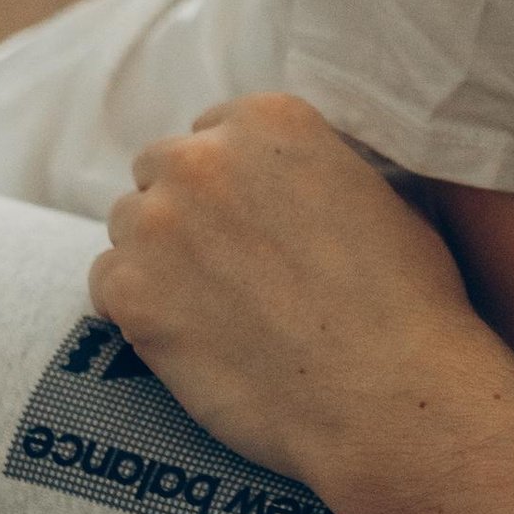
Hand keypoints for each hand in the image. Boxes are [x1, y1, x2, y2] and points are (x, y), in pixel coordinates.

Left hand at [90, 94, 496, 513]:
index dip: (232, 183)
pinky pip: (107, 283)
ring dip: (158, 257)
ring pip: (128, 226)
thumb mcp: (377, 193)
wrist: (389, 393)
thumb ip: (310, 168)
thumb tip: (278, 184)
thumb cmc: (406, 301)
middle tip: (228, 268)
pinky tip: (189, 337)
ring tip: (212, 308)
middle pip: (161, 171)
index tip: (252, 222)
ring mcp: (159, 224)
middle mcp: (203, 158)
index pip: (213, 132)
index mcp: (270, 120)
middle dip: (188, 212)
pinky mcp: (131, 293)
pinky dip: (137, 308)